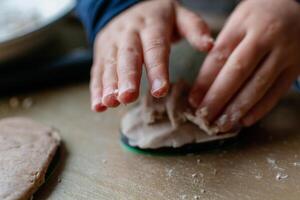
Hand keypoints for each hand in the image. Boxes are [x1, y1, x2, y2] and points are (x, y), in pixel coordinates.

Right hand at [90, 0, 213, 111]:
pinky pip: (97, 70)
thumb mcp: (179, 14)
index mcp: (151, 25)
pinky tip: (98, 106)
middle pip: (128, 56)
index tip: (160, 91)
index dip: (157, 69)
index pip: (155, 48)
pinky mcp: (101, 53)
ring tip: (110, 103)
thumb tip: (209, 45)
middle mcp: (129, 33)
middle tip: (127, 98)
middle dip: (127, 78)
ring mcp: (112, 42)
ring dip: (109, 84)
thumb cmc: (159, 18)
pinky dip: (96, 89)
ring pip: (109, 64)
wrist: (126, 6)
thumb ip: (194, 28)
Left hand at [189, 0, 299, 131]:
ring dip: (237, 109)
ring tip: (221, 124)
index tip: (193, 100)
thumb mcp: (237, 23)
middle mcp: (265, 36)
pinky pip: (277, 92)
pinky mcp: (296, 67)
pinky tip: (244, 120)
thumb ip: (222, 49)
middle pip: (238, 72)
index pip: (219, 56)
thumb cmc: (258, 18)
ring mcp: (284, 52)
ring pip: (258, 85)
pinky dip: (260, 109)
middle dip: (218, 98)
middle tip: (204, 116)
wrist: (297, 9)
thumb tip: (204, 86)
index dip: (204, 81)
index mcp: (243, 23)